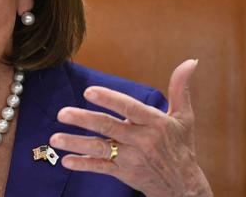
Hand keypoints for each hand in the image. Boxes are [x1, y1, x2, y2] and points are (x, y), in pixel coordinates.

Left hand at [50, 59, 212, 196]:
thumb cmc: (181, 145)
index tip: (89, 91)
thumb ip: (180, 88)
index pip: (130, 108)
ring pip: (101, 148)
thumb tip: (190, 61)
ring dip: (76, 143)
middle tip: (62, 113)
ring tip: (55, 138)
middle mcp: (142, 140)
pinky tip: (65, 161)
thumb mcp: (184, 117)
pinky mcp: (123, 172)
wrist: (183, 185)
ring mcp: (131, 157)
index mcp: (155, 122)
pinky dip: (83, 164)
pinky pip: (101, 167)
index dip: (110, 99)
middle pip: (109, 127)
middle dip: (84, 119)